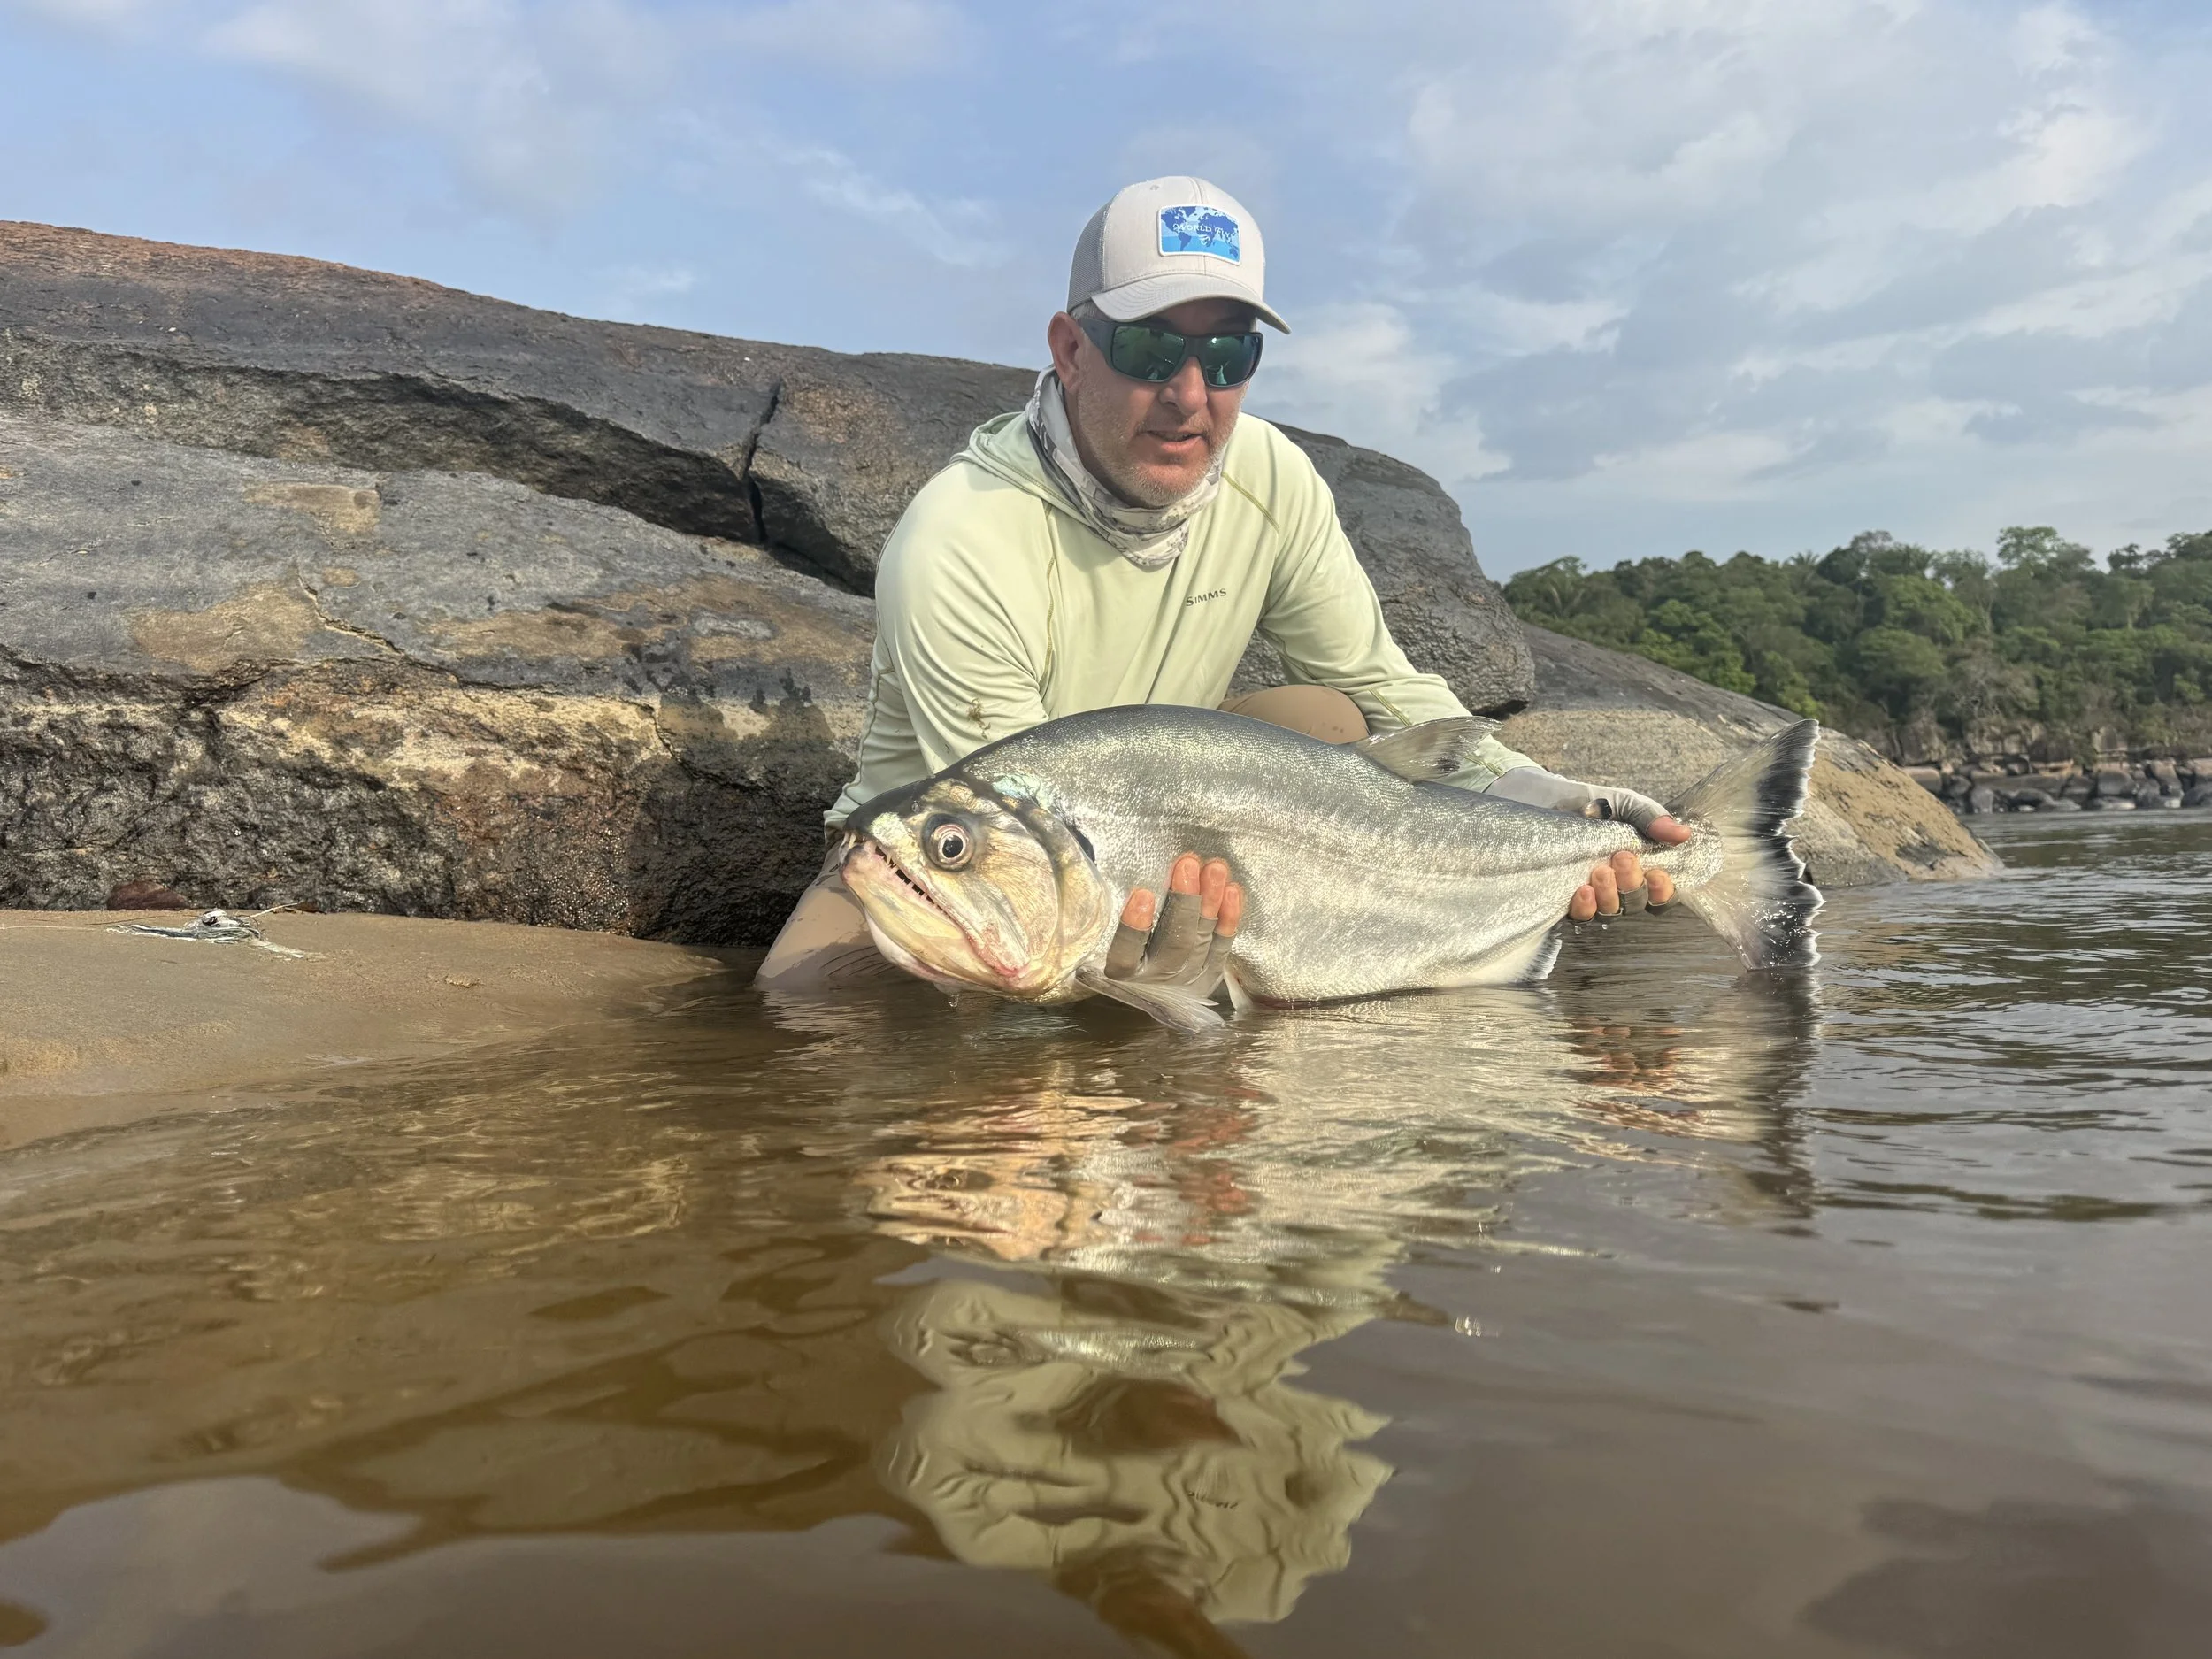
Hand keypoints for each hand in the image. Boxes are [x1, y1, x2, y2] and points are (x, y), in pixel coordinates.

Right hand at [1105, 852, 1243, 989]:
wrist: (1147, 994)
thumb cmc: (1119, 953)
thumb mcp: (1104, 938)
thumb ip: (1108, 910)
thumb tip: (1108, 869)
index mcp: (1121, 975)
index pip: (1125, 955)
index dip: (1133, 928)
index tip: (1142, 893)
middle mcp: (1155, 981)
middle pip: (1174, 943)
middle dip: (1183, 901)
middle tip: (1187, 864)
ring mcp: (1186, 981)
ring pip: (1202, 939)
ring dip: (1210, 901)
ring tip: (1215, 868)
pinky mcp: (1208, 977)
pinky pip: (1222, 946)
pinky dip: (1229, 918)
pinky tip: (1232, 890)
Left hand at [1567, 817, 1686, 920]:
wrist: (1555, 801)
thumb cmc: (1597, 806)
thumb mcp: (1627, 806)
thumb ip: (1652, 820)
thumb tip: (1683, 834)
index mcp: (1642, 869)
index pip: (1661, 896)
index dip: (1663, 893)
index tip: (1657, 874)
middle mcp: (1621, 888)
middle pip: (1636, 903)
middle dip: (1632, 883)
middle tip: (1622, 857)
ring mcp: (1595, 896)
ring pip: (1611, 912)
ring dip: (1610, 895)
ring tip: (1600, 871)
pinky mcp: (1569, 898)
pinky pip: (1582, 916)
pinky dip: (1586, 907)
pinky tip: (1584, 890)